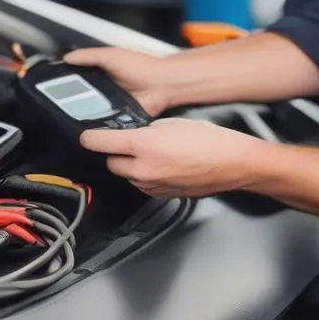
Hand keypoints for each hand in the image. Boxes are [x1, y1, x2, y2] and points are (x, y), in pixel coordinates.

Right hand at [63, 47, 172, 116]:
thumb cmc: (141, 66)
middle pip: (82, 98)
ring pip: (92, 113)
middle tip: (59, 107)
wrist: (162, 84)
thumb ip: (89, 56)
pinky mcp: (119, 119)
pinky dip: (100, 126)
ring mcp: (112, 105)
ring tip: (72, 118)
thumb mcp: (111, 55)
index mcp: (101, 73)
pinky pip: (106, 124)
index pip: (78, 79)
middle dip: (72, 103)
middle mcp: (105, 90)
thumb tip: (67, 58)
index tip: (51, 88)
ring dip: (85, 116)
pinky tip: (92, 127)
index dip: (65, 83)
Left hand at [79, 118, 263, 197]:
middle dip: (114, 153)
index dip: (90, 138)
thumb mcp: (172, 124)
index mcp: (143, 145)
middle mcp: (144, 169)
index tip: (85, 137)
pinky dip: (145, 176)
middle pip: (111, 163)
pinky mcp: (162, 196)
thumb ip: (146, 130)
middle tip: (125, 142)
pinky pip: (143, 185)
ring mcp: (152, 186)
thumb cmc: (209, 141)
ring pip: (127, 175)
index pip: (102, 143)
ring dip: (130, 165)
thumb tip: (133, 135)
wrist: (232, 163)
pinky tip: (162, 165)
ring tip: (152, 153)